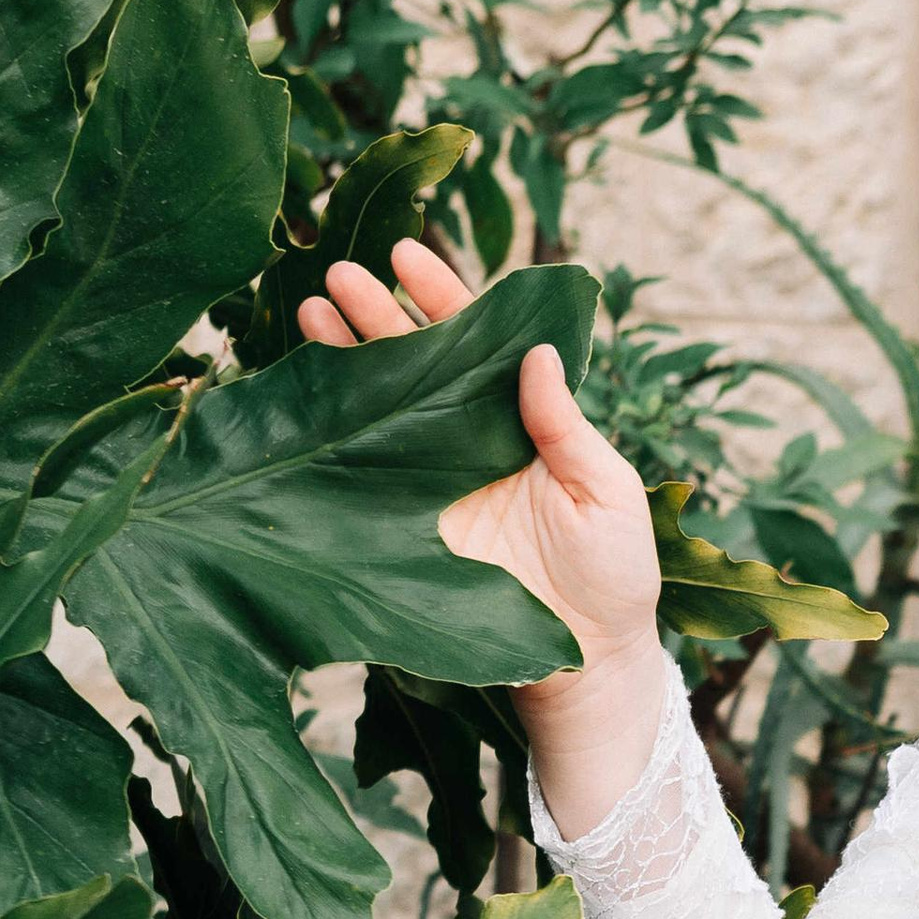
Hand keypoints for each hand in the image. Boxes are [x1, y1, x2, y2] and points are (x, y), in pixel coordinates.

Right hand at [298, 237, 670, 828]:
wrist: (585, 662)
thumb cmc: (615, 577)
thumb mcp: (608, 493)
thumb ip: (567, 426)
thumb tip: (535, 353)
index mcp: (522, 418)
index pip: (479, 341)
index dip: (444, 296)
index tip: (409, 255)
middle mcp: (469, 439)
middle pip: (415, 362)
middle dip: (376, 315)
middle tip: (340, 273)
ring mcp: (432, 480)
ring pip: (380, 405)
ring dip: (344, 357)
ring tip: (311, 311)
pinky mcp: (405, 525)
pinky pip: (363, 470)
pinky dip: (331, 429)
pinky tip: (304, 390)